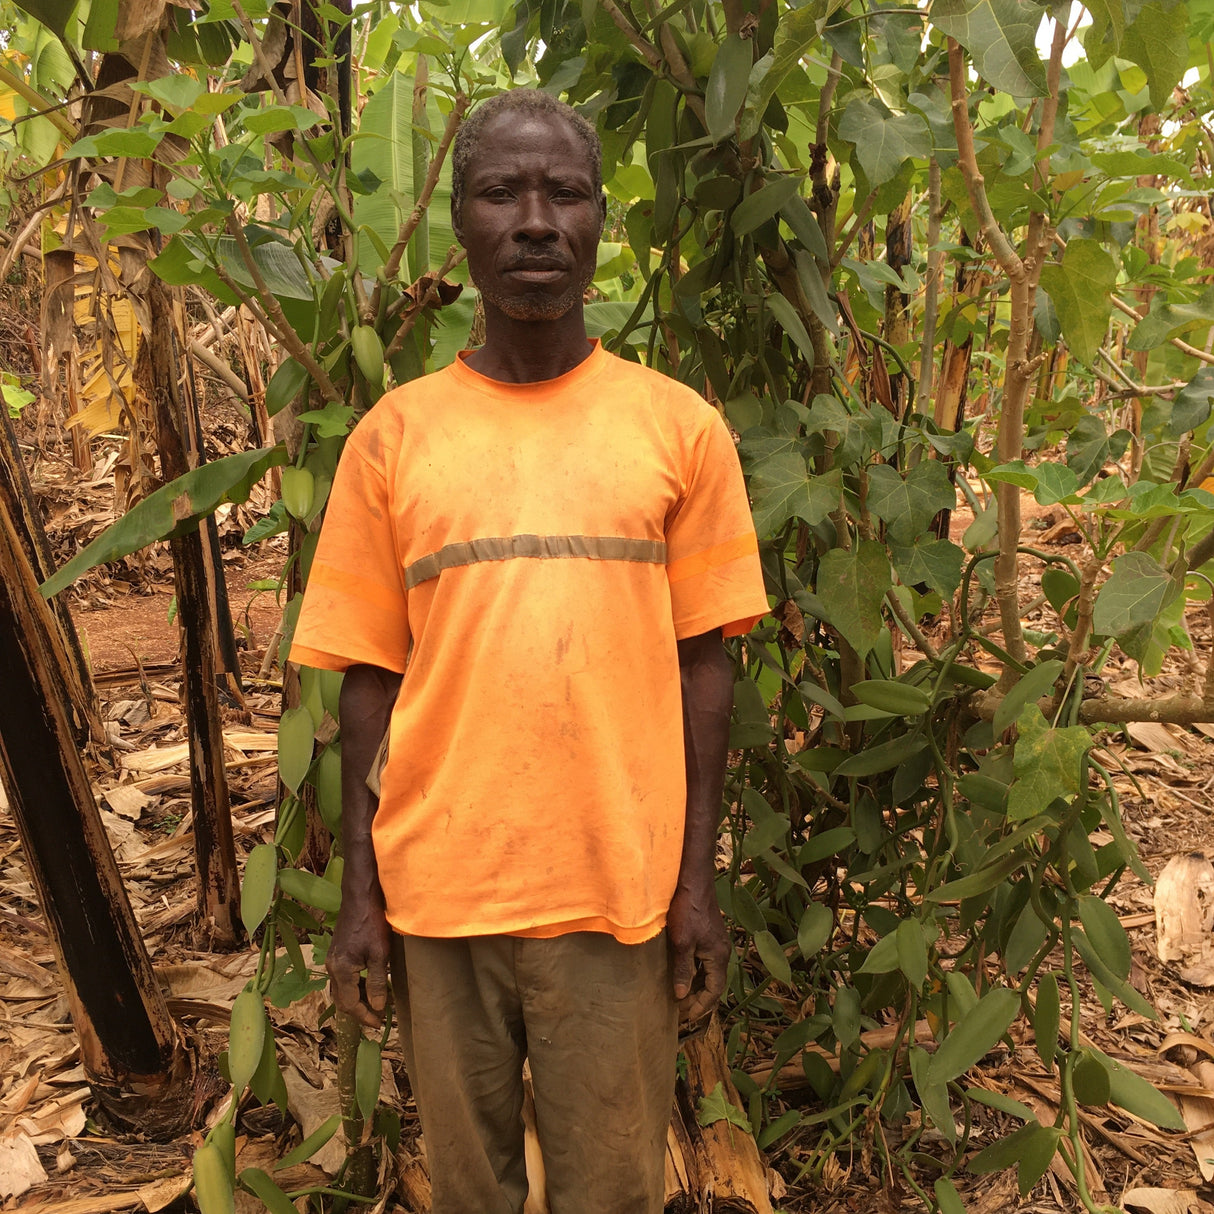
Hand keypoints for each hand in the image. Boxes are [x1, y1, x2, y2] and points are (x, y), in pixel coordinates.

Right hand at [325, 892, 391, 1029]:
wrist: (360, 897)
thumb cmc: (372, 923)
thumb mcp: (380, 954)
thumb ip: (377, 982)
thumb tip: (377, 1007)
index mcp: (340, 970)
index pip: (350, 1004)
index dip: (365, 1017)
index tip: (380, 1024)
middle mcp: (331, 968)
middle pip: (342, 1000)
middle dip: (359, 1012)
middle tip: (377, 1018)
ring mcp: (332, 960)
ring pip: (341, 990)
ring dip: (356, 1000)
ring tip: (374, 1006)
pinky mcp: (337, 953)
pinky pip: (342, 979)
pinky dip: (354, 988)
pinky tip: (368, 986)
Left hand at [667, 881, 730, 1022]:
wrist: (693, 880)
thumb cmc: (688, 910)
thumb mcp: (681, 943)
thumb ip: (683, 970)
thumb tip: (681, 995)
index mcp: (718, 956)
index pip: (714, 990)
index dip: (701, 1006)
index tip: (687, 1017)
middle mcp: (722, 951)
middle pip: (714, 983)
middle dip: (699, 998)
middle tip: (681, 1010)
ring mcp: (717, 942)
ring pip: (709, 972)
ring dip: (697, 985)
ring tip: (680, 996)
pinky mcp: (710, 934)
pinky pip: (706, 960)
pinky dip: (696, 971)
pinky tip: (683, 972)